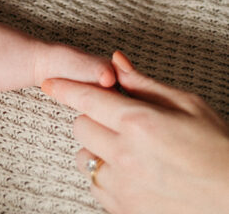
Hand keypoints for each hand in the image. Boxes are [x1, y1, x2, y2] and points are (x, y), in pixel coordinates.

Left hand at [42, 51, 228, 213]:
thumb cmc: (218, 148)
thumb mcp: (188, 105)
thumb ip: (145, 83)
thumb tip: (115, 61)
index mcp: (140, 122)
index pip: (86, 98)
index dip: (64, 87)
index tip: (49, 82)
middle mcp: (125, 155)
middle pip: (81, 127)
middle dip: (93, 118)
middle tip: (117, 120)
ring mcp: (124, 188)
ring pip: (85, 159)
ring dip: (97, 151)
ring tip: (127, 151)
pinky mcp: (126, 212)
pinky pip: (97, 187)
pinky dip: (106, 178)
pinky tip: (132, 174)